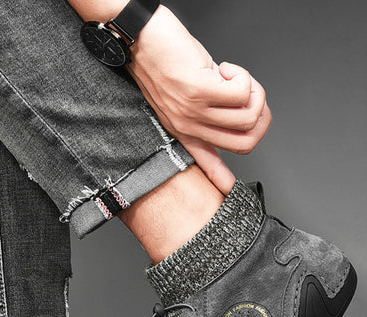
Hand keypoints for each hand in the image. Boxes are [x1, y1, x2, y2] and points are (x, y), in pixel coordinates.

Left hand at [128, 7, 271, 193]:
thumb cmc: (164, 61)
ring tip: (232, 77)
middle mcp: (189, 126)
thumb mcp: (182, 97)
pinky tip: (225, 68)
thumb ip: (203, 113)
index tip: (229, 190)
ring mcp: (193, 110)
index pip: (206, 161)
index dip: (222, 178)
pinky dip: (243, 76)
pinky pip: (242, 92)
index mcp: (184, 129)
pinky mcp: (198, 90)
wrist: (141, 38)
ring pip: (249, 116)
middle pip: (246, 142)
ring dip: (253, 91)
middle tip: (249, 93)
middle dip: (261, 114)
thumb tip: (227, 119)